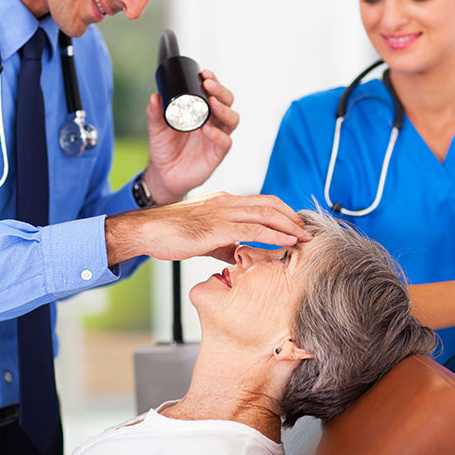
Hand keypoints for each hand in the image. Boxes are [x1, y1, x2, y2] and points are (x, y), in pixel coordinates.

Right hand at [104, 192, 311, 265]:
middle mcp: (226, 201)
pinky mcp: (217, 227)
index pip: (261, 201)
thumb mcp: (204, 237)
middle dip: (292, 217)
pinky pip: (253, 230)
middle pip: (270, 203)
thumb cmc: (170, 234)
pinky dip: (274, 235)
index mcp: (223, 201)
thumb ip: (224, 243)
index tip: (296, 226)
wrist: (146, 231)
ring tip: (304, 238)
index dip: (283, 212)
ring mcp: (222, 212)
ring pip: (266, 214)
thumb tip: (240, 254)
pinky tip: (286, 243)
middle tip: (307, 232)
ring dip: (289, 226)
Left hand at [143, 70, 238, 202]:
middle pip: (227, 103)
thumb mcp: (156, 129)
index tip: (204, 74)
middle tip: (208, 85)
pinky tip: (207, 129)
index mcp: (201, 112)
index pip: (214, 93)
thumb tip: (154, 96)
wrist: (163, 175)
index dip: (213, 82)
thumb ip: (155, 113)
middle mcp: (213, 123)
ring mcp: (216, 138)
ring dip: (224, 109)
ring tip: (212, 103)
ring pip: (232, 120)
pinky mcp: (217, 154)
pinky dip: (218, 135)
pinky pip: (225, 142)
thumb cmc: (164, 149)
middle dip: (221, 91)